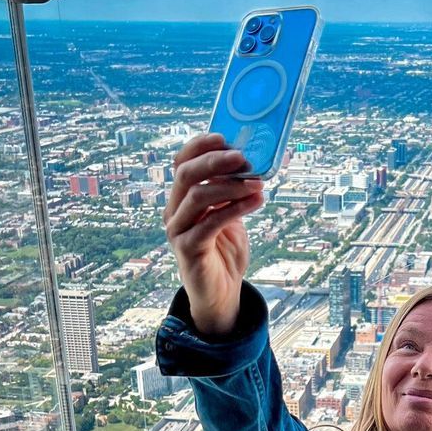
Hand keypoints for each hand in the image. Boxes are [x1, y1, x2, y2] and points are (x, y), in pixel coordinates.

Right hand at [163, 133, 264, 334]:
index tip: (225, 137)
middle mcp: (174, 211)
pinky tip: (256, 201)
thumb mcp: (230, 215)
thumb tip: (252, 163)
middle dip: (214, 161)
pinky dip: (235, 208)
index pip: (181, 162)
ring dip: (231, 185)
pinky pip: (210, 222)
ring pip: (198, 196)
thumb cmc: (225, 252)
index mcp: (181, 198)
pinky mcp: (187, 249)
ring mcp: (177, 230)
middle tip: (242, 157)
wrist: (220, 293)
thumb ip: (232, 192)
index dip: (200, 146)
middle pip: (185, 174)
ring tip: (257, 182)